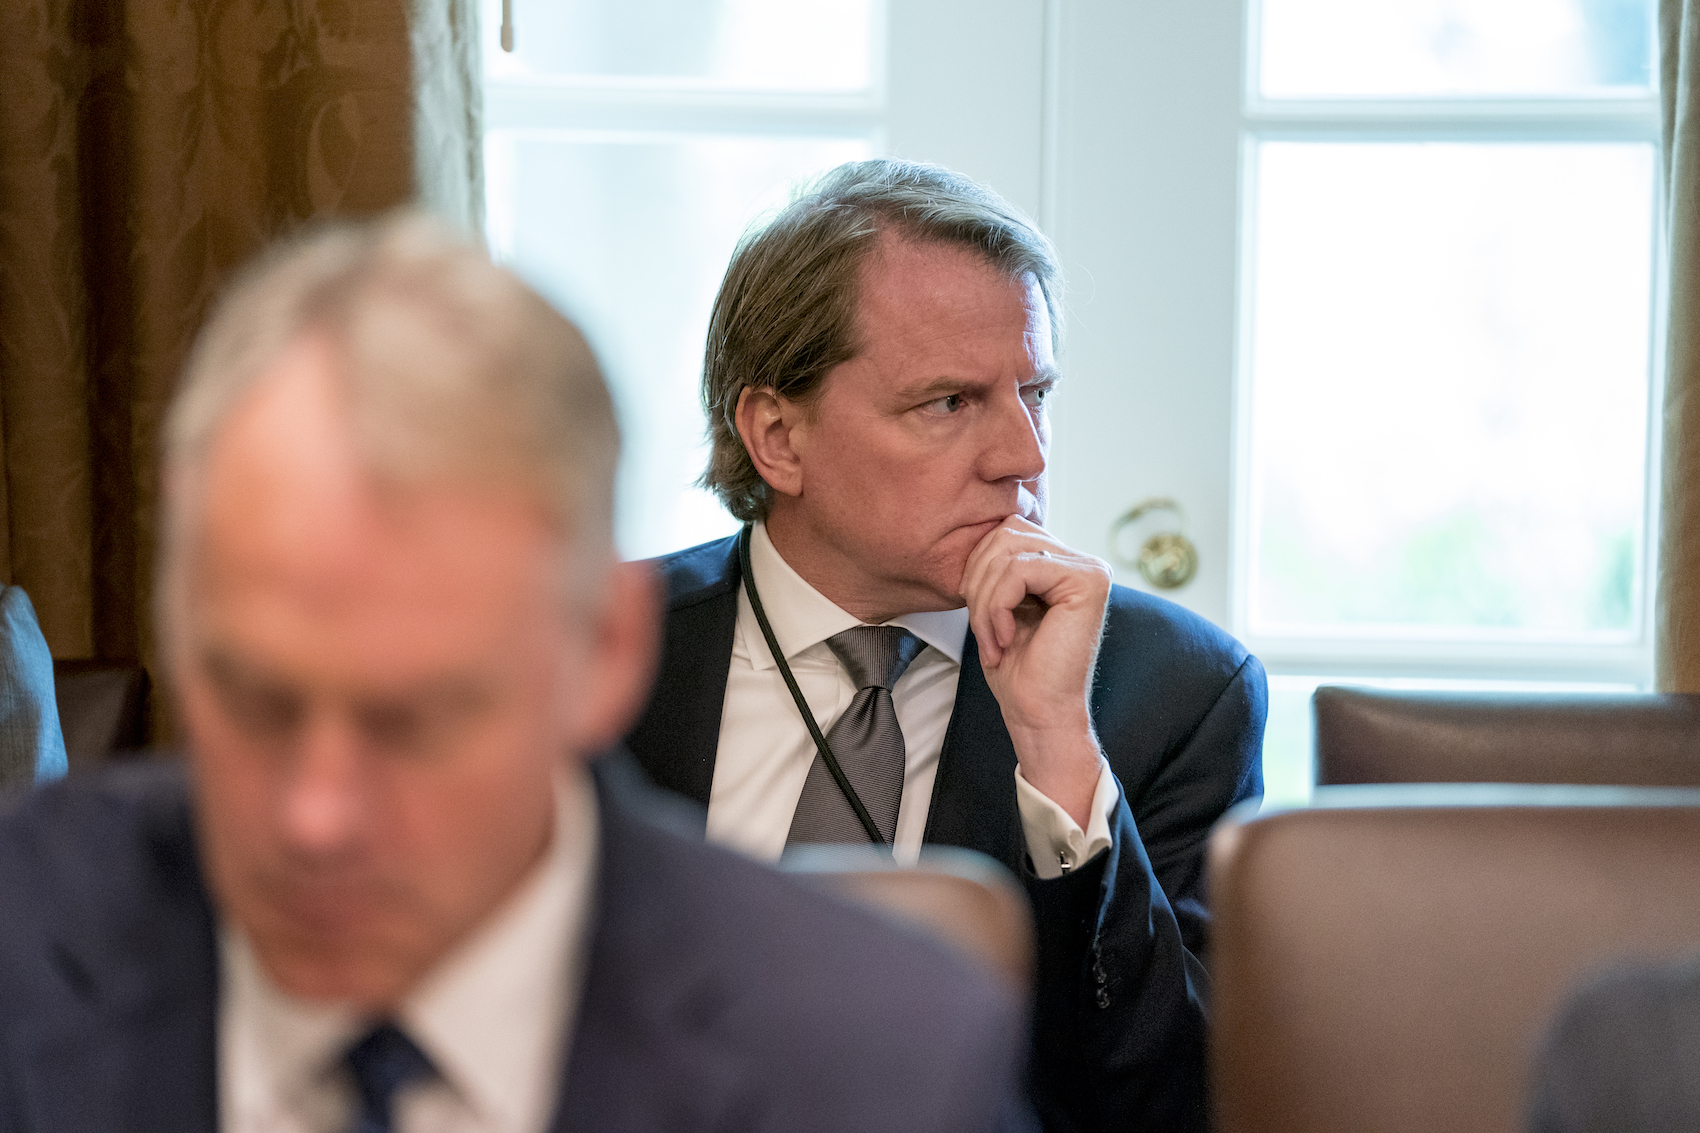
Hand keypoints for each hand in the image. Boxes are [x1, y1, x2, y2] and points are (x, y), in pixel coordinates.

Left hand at [960, 516, 1110, 827]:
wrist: (1038, 714)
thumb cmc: (1017, 668)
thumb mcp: (997, 605)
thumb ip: (996, 565)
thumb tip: (979, 530)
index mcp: (1061, 563)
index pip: (1005, 532)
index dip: (977, 569)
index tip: (977, 616)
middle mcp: (1081, 560)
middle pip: (1005, 533)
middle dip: (977, 582)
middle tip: (983, 630)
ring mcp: (1089, 568)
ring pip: (1008, 551)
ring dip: (985, 599)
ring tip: (993, 638)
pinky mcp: (1088, 581)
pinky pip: (1020, 570)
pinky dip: (997, 607)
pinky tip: (1006, 639)